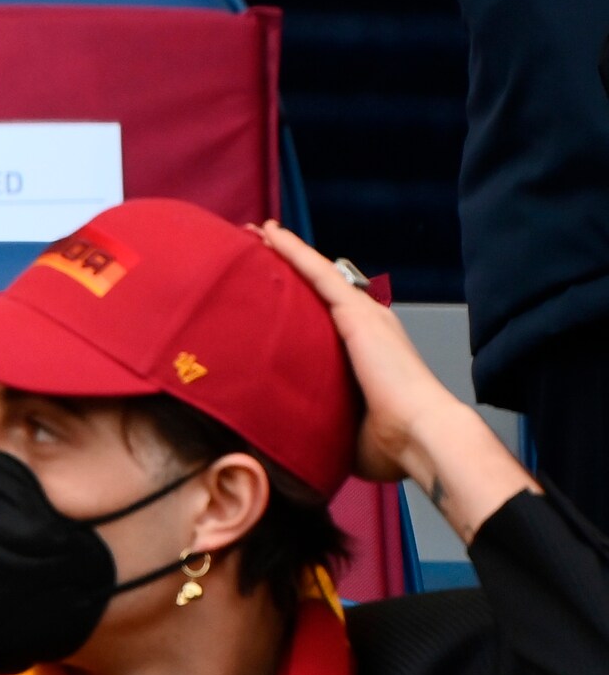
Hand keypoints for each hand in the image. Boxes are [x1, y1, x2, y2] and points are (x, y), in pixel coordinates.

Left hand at [253, 222, 462, 482]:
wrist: (420, 435)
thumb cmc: (391, 442)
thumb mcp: (347, 426)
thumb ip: (326, 420)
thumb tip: (300, 438)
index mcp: (366, 351)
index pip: (326, 316)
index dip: (301, 297)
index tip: (273, 288)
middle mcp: (367, 324)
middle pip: (320, 286)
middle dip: (289, 265)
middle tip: (255, 247)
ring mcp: (362, 315)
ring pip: (316, 272)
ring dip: (285, 250)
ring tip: (256, 232)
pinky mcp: (355, 312)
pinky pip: (316, 272)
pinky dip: (293, 250)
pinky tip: (270, 233)